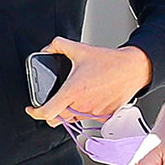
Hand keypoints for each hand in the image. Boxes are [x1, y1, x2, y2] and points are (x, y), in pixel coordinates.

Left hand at [24, 37, 151, 123]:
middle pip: (57, 118)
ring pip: (72, 119)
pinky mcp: (103, 116)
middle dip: (52, 110)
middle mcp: (82, 105)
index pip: (47, 113)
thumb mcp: (80, 49)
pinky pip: (87, 118)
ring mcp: (93, 113)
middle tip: (53, 100)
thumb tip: (47, 49)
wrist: (133, 69)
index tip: (31, 108)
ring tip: (72, 97)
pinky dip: (82, 111)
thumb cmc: (110, 62)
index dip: (35, 113)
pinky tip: (87, 98)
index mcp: (73, 91)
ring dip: (67, 112)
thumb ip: (59, 45)